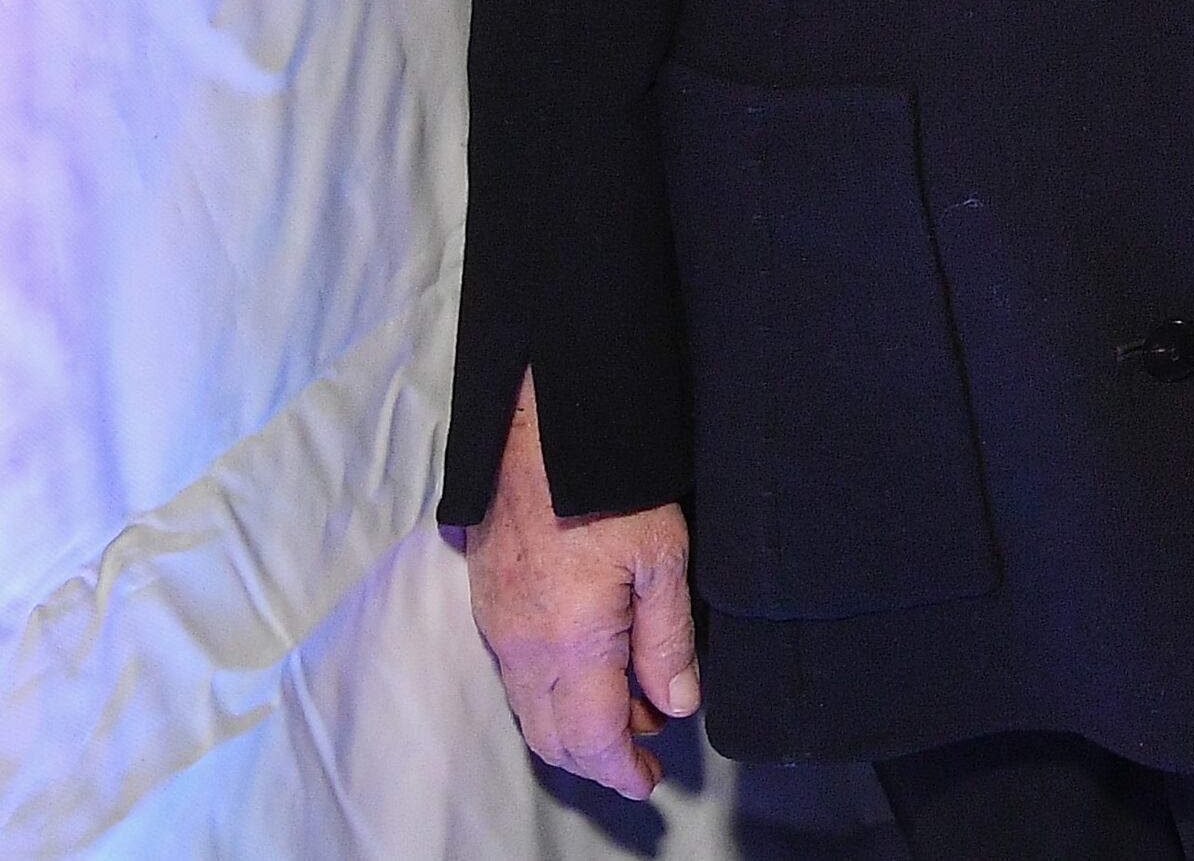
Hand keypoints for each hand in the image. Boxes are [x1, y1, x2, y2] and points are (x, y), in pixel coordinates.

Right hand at [457, 374, 697, 798]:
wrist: (534, 440)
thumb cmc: (607, 491)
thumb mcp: (663, 559)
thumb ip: (667, 639)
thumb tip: (674, 706)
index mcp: (571, 646)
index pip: (592, 738)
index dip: (622, 770)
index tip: (650, 782)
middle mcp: (524, 652)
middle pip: (553, 738)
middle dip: (598, 759)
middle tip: (643, 759)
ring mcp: (499, 632)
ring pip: (531, 713)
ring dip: (575, 729)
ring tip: (629, 718)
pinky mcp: (489, 610)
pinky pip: (516, 680)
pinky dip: (552, 698)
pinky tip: (589, 678)